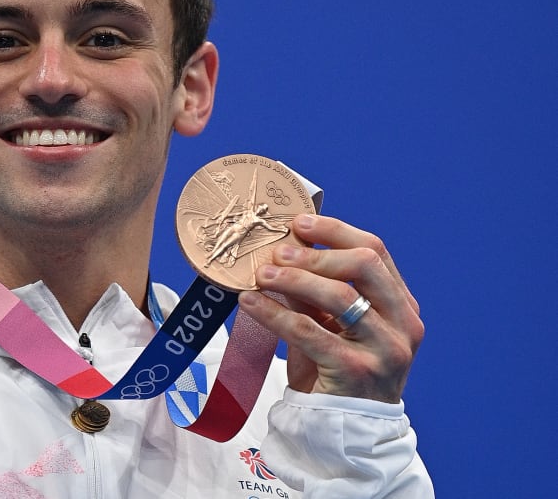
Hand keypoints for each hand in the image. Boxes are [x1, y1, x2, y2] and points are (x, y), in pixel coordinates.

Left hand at [237, 214, 423, 402]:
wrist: (344, 428)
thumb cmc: (336, 369)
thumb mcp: (333, 324)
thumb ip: (317, 290)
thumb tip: (282, 249)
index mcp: (400, 304)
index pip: (375, 250)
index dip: (335, 230)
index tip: (298, 222)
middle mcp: (401, 323)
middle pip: (364, 265)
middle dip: (316, 252)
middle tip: (278, 251)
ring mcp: (385, 348)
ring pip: (340, 296)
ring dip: (294, 278)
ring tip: (261, 274)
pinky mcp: (356, 371)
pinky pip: (309, 332)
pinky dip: (275, 313)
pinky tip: (250, 303)